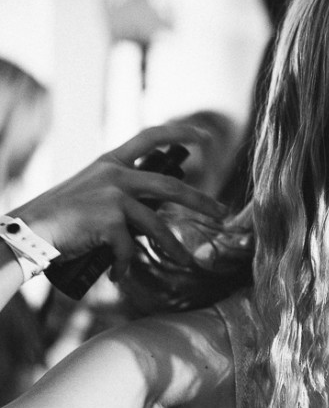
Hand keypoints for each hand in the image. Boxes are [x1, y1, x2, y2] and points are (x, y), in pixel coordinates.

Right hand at [9, 125, 228, 280]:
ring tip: (185, 260)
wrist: (27, 232)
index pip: (151, 136)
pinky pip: (128, 247)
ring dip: (172, 246)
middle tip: (222, 212)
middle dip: (201, 201)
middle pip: (170, 186)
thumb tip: (158, 212)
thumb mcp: (93, 194)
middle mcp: (114, 174)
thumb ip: (124, 196)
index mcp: (110, 162)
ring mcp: (112, 196)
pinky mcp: (108, 220)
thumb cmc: (60, 218)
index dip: (181, 132)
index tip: (207, 137)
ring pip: (156, 224)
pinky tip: (118, 274)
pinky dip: (124, 264)